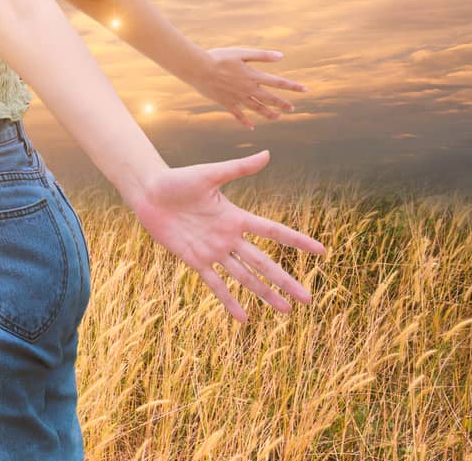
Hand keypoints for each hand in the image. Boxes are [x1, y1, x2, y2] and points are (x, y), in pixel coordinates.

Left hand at [126, 149, 326, 321]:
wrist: (148, 192)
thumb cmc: (177, 179)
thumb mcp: (209, 174)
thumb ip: (238, 169)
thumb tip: (267, 153)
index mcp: (236, 217)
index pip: (274, 231)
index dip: (297, 241)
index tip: (322, 252)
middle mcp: (229, 237)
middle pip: (264, 262)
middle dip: (285, 280)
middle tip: (308, 299)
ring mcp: (213, 251)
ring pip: (245, 277)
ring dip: (265, 294)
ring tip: (286, 311)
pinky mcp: (194, 260)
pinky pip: (215, 284)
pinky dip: (229, 301)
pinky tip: (244, 318)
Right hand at [190, 46, 308, 128]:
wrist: (198, 68)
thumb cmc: (219, 57)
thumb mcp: (241, 52)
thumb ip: (262, 55)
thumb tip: (281, 56)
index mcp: (253, 75)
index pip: (278, 82)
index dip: (292, 86)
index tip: (305, 90)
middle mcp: (248, 89)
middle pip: (269, 98)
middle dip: (282, 103)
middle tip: (292, 108)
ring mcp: (237, 97)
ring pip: (256, 108)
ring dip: (268, 113)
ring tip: (277, 118)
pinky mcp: (226, 103)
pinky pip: (238, 114)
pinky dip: (245, 121)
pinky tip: (251, 127)